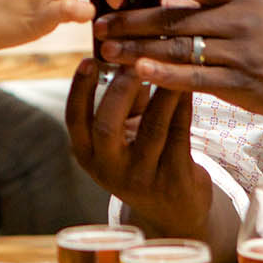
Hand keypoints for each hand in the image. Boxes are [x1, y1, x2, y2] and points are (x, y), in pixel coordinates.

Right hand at [65, 60, 210, 237]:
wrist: (175, 210)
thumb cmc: (145, 158)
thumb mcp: (125, 135)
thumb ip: (124, 101)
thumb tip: (127, 52)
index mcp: (88, 155)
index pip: (75, 119)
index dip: (80, 89)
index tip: (88, 60)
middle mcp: (109, 170)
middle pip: (107, 126)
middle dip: (121, 90)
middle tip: (135, 60)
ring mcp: (142, 179)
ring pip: (152, 127)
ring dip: (161, 91)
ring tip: (169, 62)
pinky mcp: (174, 179)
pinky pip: (179, 134)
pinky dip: (182, 105)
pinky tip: (187, 84)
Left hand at [94, 0, 262, 120]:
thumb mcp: (251, 5)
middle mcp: (239, 19)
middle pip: (175, 17)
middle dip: (132, 21)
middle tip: (99, 24)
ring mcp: (240, 51)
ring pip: (179, 48)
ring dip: (138, 49)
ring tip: (107, 50)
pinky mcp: (240, 82)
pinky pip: (195, 78)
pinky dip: (165, 75)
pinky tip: (140, 73)